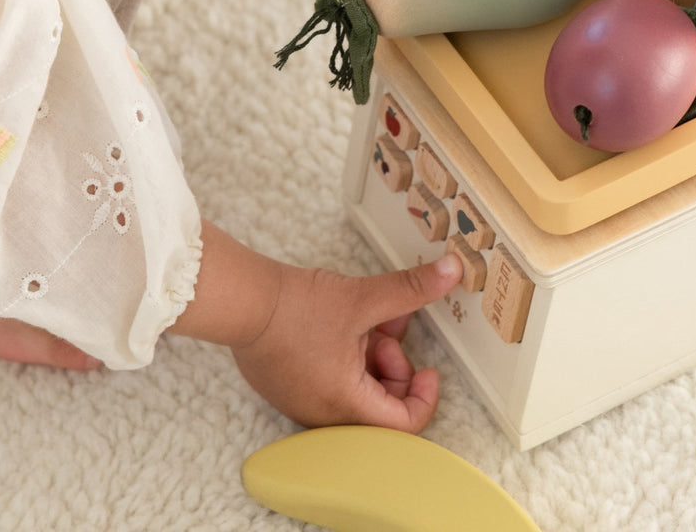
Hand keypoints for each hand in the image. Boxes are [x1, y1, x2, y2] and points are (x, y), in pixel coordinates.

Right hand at [231, 255, 462, 430]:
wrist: (244, 301)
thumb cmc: (298, 308)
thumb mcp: (364, 297)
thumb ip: (411, 289)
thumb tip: (452, 271)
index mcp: (346, 404)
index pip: (405, 424)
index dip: (425, 396)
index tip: (428, 367)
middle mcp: (324, 414)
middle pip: (381, 407)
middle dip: (395, 369)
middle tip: (388, 334)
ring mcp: (303, 403)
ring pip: (357, 392)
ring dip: (372, 358)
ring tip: (367, 321)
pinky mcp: (290, 387)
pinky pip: (332, 383)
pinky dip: (349, 358)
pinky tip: (344, 323)